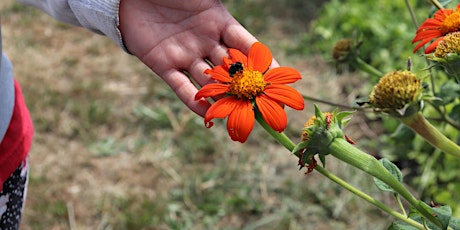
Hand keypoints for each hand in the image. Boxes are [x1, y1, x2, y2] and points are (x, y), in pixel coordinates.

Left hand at [119, 0, 257, 116]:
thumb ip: (217, 4)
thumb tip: (246, 27)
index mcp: (218, 21)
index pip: (246, 44)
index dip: (262, 61)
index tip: (278, 77)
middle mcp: (205, 41)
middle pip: (230, 69)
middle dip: (245, 87)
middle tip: (259, 106)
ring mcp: (185, 54)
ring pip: (208, 81)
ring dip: (221, 99)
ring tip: (236, 116)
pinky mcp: (163, 64)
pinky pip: (181, 87)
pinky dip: (193, 101)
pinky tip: (207, 116)